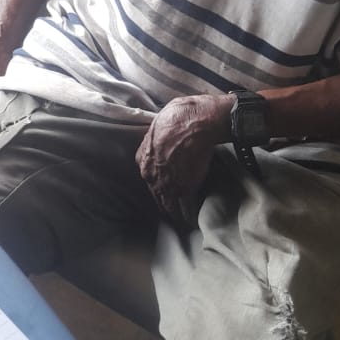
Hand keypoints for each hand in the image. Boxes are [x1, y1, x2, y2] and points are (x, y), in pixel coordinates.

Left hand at [136, 95, 232, 227]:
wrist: (197, 124)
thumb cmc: (180, 116)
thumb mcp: (160, 122)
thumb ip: (159, 136)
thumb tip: (165, 134)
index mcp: (142, 158)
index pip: (147, 174)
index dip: (157, 179)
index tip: (163, 184)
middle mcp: (150, 175)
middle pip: (154, 192)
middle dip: (162, 199)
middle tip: (170, 208)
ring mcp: (166, 185)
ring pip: (166, 205)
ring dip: (172, 213)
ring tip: (178, 223)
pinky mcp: (183, 191)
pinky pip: (182, 209)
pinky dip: (185, 216)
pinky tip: (187, 222)